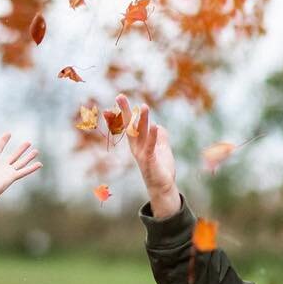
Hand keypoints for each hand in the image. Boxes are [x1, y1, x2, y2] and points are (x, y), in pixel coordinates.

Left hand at [0, 131, 41, 200]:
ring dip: (28, 157)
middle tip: (29, 142)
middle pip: (13, 155)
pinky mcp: (12, 177)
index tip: (9, 134)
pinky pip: (24, 171)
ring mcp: (7, 171)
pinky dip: (32, 168)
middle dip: (21, 149)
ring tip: (36, 151)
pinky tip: (39, 164)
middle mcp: (1, 165)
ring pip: (21, 162)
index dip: (3, 140)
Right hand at [116, 95, 178, 211]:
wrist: (162, 187)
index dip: (126, 111)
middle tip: (120, 96)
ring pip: (141, 133)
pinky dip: (153, 136)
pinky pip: (151, 146)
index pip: (130, 124)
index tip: (120, 97)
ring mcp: (142, 153)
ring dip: (143, 120)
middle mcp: (137, 147)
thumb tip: (158, 126)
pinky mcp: (150, 160)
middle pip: (130, 126)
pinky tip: (155, 125)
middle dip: (126, 111)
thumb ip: (159, 137)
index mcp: (138, 143)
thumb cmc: (161, 169)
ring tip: (144, 106)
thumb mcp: (162, 149)